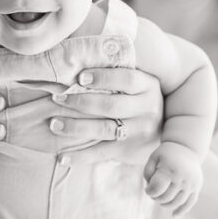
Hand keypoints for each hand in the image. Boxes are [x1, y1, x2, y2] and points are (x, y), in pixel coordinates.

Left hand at [47, 67, 162, 164]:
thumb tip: (79, 61)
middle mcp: (147, 109)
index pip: (127, 79)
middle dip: (81, 102)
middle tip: (57, 99)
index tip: (80, 77)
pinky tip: (62, 157)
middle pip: (111, 105)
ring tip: (54, 124)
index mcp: (148, 86)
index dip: (103, 78)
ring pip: (104, 129)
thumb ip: (117, 73)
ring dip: (76, 127)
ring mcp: (139, 132)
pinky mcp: (129, 150)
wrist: (163, 131)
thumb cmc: (137, 97)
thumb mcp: (138, 83)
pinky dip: (80, 156)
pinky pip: (102, 153)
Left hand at [144, 141, 202, 215]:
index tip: (147, 188)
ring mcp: (191, 184)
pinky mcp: (197, 187)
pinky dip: (182, 210)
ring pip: (177, 203)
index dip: (149, 191)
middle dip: (156, 198)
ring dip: (166, 204)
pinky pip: (190, 203)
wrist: (187, 148)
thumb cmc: (166, 154)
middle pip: (166, 198)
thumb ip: (147, 174)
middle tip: (154, 193)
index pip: (157, 189)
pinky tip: (174, 215)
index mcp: (170, 170)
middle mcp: (183, 178)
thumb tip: (151, 191)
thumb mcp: (153, 159)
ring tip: (161, 198)